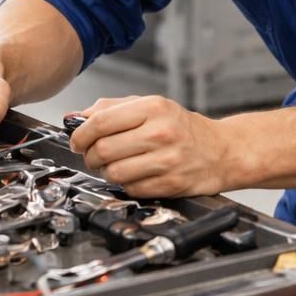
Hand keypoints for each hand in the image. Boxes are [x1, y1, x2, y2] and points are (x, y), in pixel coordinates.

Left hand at [68, 95, 232, 197]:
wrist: (221, 151)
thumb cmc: (182, 127)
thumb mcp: (150, 106)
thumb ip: (111, 108)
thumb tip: (74, 118)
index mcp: (153, 108)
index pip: (101, 122)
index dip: (80, 134)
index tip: (76, 140)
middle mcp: (160, 133)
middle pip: (103, 149)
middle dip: (90, 155)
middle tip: (93, 155)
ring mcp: (167, 161)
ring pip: (113, 173)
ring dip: (106, 172)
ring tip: (113, 165)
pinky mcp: (170, 185)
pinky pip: (130, 189)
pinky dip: (125, 184)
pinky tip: (134, 174)